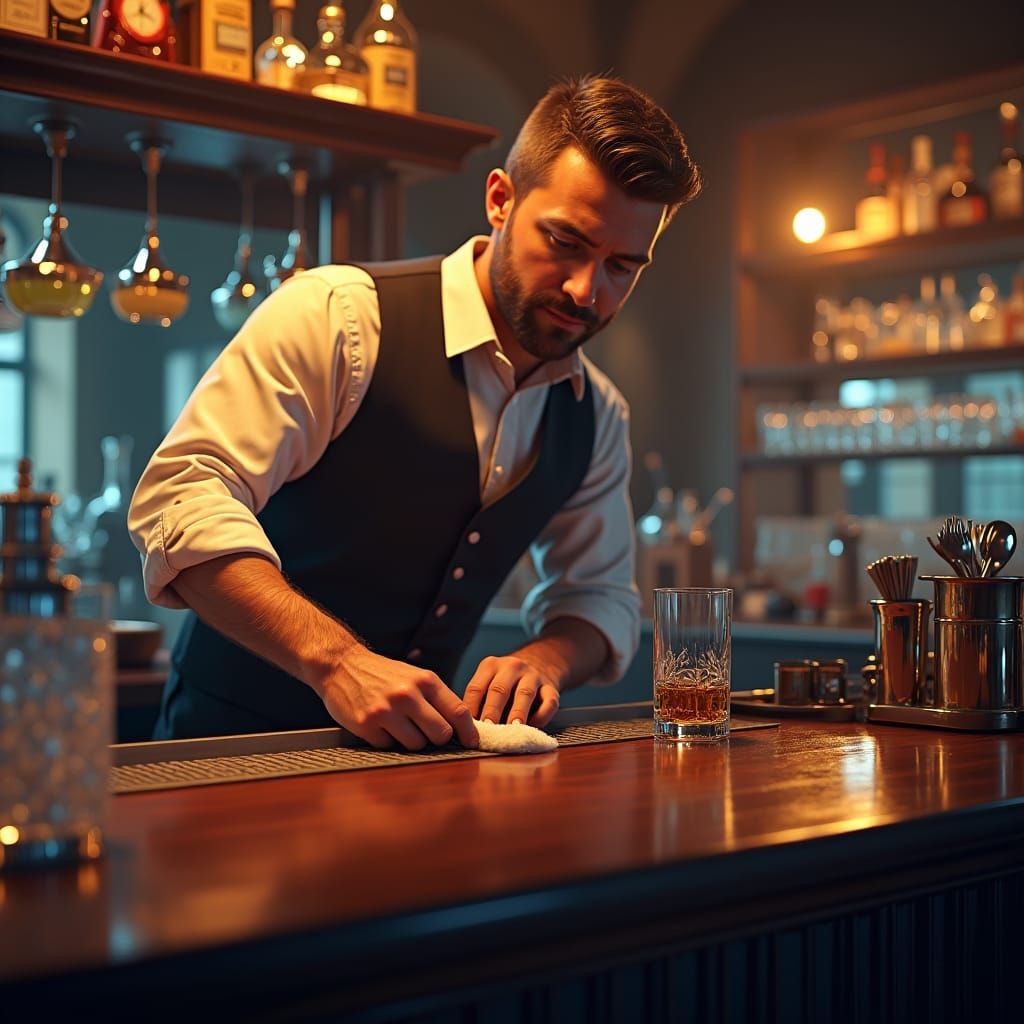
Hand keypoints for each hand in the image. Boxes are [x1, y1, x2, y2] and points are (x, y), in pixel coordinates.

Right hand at [318, 648, 477, 750]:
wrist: (341, 665)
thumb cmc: (383, 674)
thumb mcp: (414, 676)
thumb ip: (436, 698)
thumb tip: (461, 726)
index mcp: (425, 680)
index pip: (458, 711)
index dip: (469, 731)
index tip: (472, 742)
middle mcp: (407, 694)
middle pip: (441, 734)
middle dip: (437, 738)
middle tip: (428, 733)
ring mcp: (386, 711)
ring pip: (416, 744)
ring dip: (410, 741)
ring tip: (398, 724)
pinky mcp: (367, 725)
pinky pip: (389, 746)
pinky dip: (387, 740)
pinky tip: (379, 724)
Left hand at [462, 655, 560, 727]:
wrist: (540, 665)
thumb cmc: (507, 684)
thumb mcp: (489, 683)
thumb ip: (479, 701)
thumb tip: (466, 729)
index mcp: (490, 666)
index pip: (476, 688)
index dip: (470, 709)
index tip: (467, 728)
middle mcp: (512, 667)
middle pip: (499, 689)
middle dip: (492, 711)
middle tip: (488, 729)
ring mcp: (533, 675)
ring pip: (524, 693)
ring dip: (517, 712)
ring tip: (513, 728)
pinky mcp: (551, 687)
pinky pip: (549, 701)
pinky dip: (542, 714)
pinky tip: (535, 726)